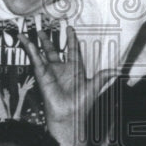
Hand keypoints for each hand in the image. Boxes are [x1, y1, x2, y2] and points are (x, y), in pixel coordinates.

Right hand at [21, 25, 117, 145]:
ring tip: (27, 34)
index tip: (70, 29)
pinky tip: (27, 42)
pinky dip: (31, 51)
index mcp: (75, 69)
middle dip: (47, 41)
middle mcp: (61, 69)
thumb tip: (118, 71)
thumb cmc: (81, 105)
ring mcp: (51, 72)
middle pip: (53, 51)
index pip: (72, 50)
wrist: (69, 116)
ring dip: (34, 44)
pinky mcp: (42, 75)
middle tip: (42, 31)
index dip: (71, 39)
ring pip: (41, 54)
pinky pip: (36, 60)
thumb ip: (103, 76)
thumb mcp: (94, 87)